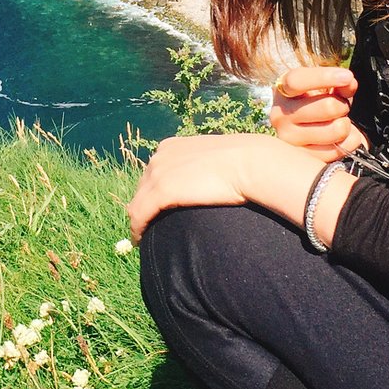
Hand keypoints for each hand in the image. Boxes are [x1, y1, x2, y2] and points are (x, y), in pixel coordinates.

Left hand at [126, 132, 320, 243]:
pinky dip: (137, 229)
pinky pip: (140, 215)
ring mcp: (159, 172)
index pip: (153, 173)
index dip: (151, 193)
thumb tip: (211, 180)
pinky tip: (140, 241)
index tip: (155, 210)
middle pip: (142, 187)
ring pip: (137, 203)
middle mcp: (160, 156)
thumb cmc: (243, 163)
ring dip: (138, 221)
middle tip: (148, 227)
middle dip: (142, 207)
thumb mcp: (215, 161)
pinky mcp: (161, 190)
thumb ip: (203, 168)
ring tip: (143, 238)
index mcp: (172, 147)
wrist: (250, 163)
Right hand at [269, 65, 366, 162]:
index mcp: (282, 91)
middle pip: (327, 107)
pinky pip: (339, 149)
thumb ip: (339, 83)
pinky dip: (349, 142)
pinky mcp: (304, 158)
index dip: (324, 77)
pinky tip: (341, 137)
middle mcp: (280, 115)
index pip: (297, 81)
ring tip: (337, 122)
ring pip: (336, 130)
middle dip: (342, 105)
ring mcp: (289, 139)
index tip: (347, 77)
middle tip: (340, 107)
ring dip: (346, 124)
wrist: (301, 127)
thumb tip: (349, 83)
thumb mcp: (323, 87)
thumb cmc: (314, 102)